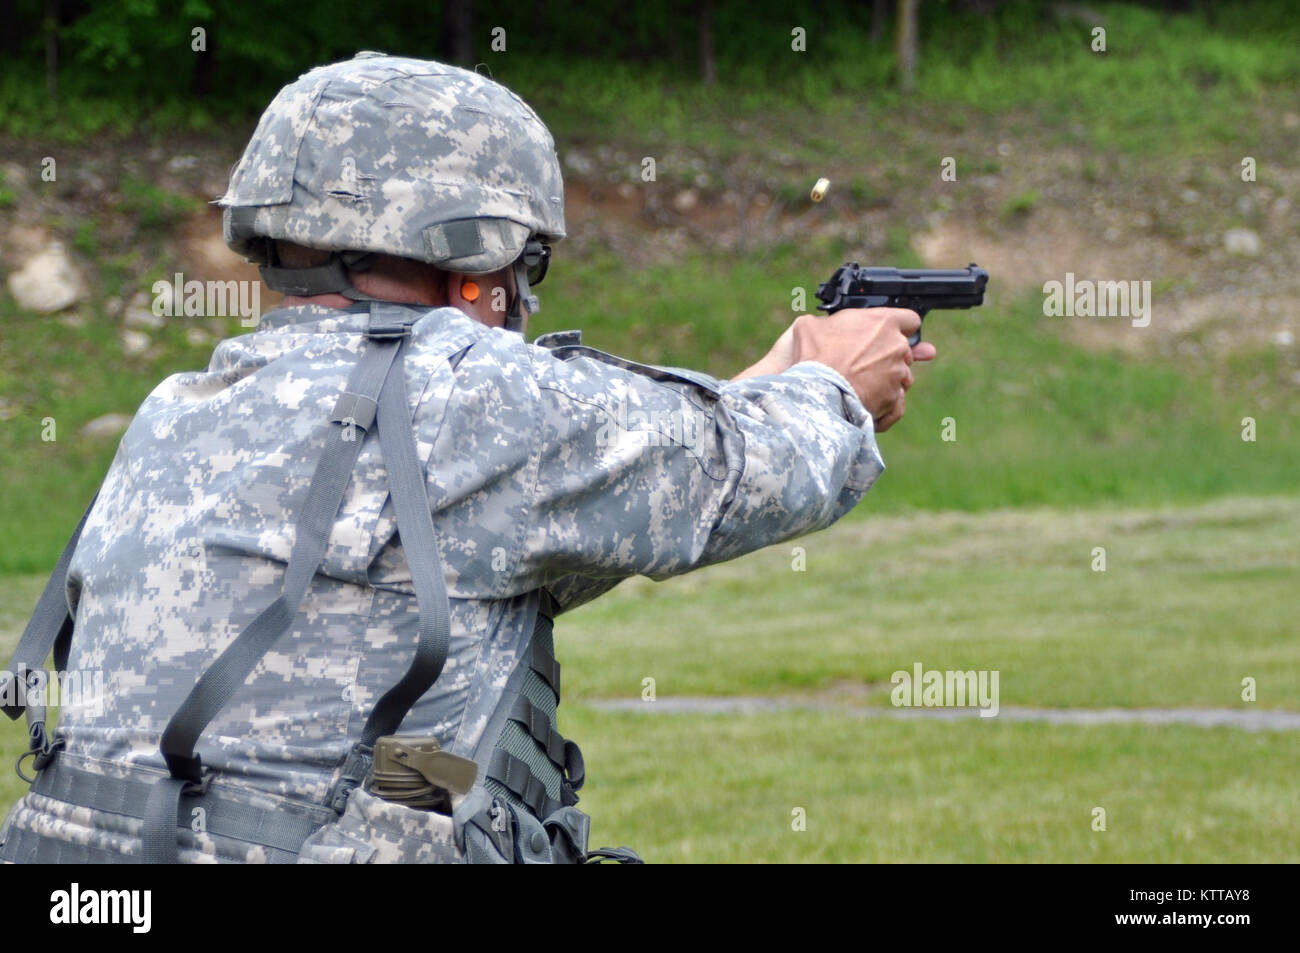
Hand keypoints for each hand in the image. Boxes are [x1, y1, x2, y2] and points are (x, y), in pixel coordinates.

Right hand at [789, 308, 935, 431]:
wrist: (815, 391)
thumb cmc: (813, 356)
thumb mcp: (810, 326)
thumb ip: (827, 322)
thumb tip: (821, 327)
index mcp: (883, 322)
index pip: (910, 320)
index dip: (900, 327)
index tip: (888, 335)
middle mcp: (897, 346)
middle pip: (906, 351)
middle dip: (890, 357)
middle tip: (867, 364)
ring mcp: (898, 374)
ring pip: (903, 377)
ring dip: (889, 381)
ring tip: (864, 387)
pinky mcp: (893, 399)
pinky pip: (897, 404)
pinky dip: (886, 406)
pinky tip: (870, 406)